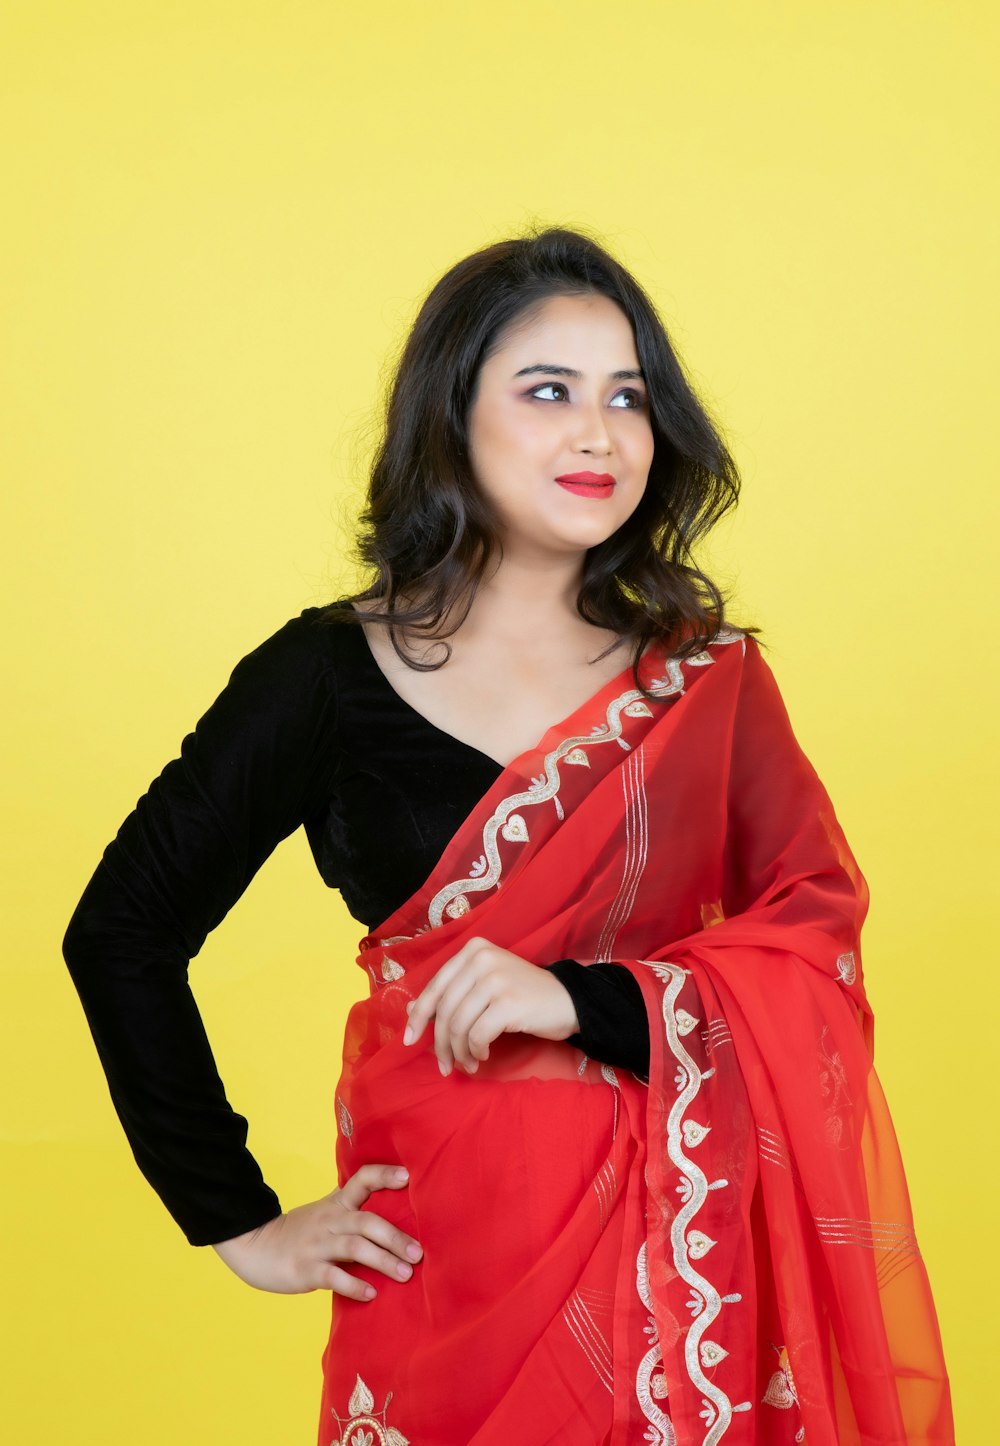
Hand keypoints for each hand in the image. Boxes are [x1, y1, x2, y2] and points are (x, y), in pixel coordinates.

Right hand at [210, 1164, 422, 1299]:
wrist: (255, 1246)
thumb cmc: (301, 1231)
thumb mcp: (326, 1212)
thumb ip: (353, 1210)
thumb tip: (395, 1213)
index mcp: (336, 1202)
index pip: (361, 1179)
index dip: (384, 1175)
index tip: (408, 1177)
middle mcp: (329, 1219)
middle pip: (366, 1221)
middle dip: (395, 1237)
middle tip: (418, 1253)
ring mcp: (317, 1244)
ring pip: (355, 1248)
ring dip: (383, 1261)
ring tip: (405, 1274)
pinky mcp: (306, 1269)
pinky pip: (334, 1276)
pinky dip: (354, 1285)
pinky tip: (371, 1294)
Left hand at [402, 936, 579, 1075]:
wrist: (568, 1001)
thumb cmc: (523, 995)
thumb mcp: (484, 987)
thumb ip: (451, 994)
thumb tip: (409, 1011)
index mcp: (472, 950)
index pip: (435, 986)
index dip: (419, 1016)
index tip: (410, 1040)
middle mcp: (482, 959)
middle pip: (445, 1010)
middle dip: (440, 1043)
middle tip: (444, 1065)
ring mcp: (496, 979)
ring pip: (458, 1025)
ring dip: (459, 1052)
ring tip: (468, 1062)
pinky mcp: (509, 1003)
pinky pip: (477, 1035)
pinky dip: (476, 1051)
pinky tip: (483, 1055)